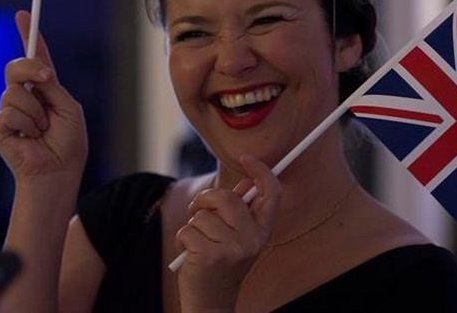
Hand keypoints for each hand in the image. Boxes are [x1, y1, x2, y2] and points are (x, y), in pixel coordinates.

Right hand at [0, 11, 87, 182]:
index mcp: (44, 89)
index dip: (27, 36)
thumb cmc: (68, 144)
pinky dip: (27, 124)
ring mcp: (10, 111)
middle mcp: (25, 97)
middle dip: (29, 67)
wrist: (58, 172)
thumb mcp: (68, 107)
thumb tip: (35, 72)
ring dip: (36, 111)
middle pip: (16, 66)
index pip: (34, 58)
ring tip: (43, 130)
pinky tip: (31, 138)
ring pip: (14, 91)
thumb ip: (52, 86)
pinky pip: (9, 112)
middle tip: (46, 79)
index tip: (23, 14)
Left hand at [175, 155, 280, 311]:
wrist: (211, 302)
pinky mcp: (210, 255)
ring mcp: (233, 248)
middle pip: (227, 197)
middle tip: (198, 210)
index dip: (262, 171)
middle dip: (205, 200)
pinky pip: (188, 229)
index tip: (247, 158)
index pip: (272, 194)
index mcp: (263, 232)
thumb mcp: (237, 237)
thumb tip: (246, 182)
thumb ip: (241, 210)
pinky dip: (183, 239)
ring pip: (202, 215)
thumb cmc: (221, 263)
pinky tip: (190, 254)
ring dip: (193, 226)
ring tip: (198, 243)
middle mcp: (253, 240)